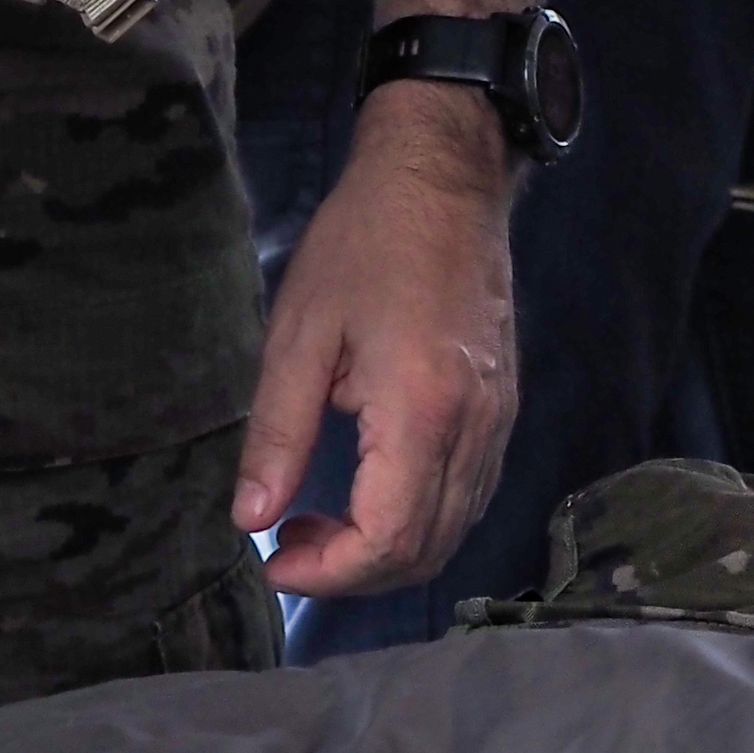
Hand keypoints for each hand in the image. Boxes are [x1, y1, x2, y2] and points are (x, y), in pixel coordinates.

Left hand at [238, 85, 516, 596]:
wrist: (444, 179)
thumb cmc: (363, 241)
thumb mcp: (300, 331)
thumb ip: (277, 432)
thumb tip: (250, 519)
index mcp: (422, 412)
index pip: (387, 540)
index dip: (328, 573)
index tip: (273, 560)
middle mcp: (473, 431)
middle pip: (424, 552)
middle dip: (351, 572)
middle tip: (287, 541)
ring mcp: (498, 424)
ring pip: (452, 532)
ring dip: (385, 552)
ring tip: (317, 520)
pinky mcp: (503, 411)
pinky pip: (468, 497)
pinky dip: (419, 521)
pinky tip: (368, 493)